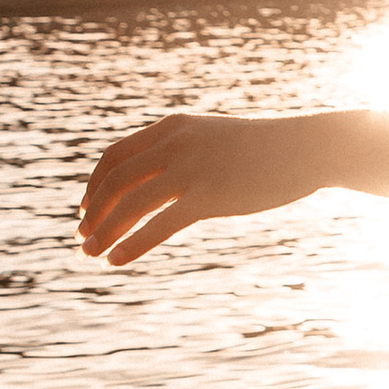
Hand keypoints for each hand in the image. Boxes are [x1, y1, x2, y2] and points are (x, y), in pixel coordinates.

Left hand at [76, 111, 339, 266]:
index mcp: (171, 128)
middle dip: (92, 212)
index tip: (85, 209)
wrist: (306, 147)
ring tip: (91, 254)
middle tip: (82, 237)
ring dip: (104, 231)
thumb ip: (184, 154)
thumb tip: (160, 183)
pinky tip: (117, 260)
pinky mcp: (209, 196)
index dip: (93, 185)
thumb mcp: (213, 141)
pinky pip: (159, 225)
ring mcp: (191, 169)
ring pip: (129, 204)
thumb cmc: (263, 149)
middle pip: (115, 181)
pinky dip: (132, 244)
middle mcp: (174, 144)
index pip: (114, 156)